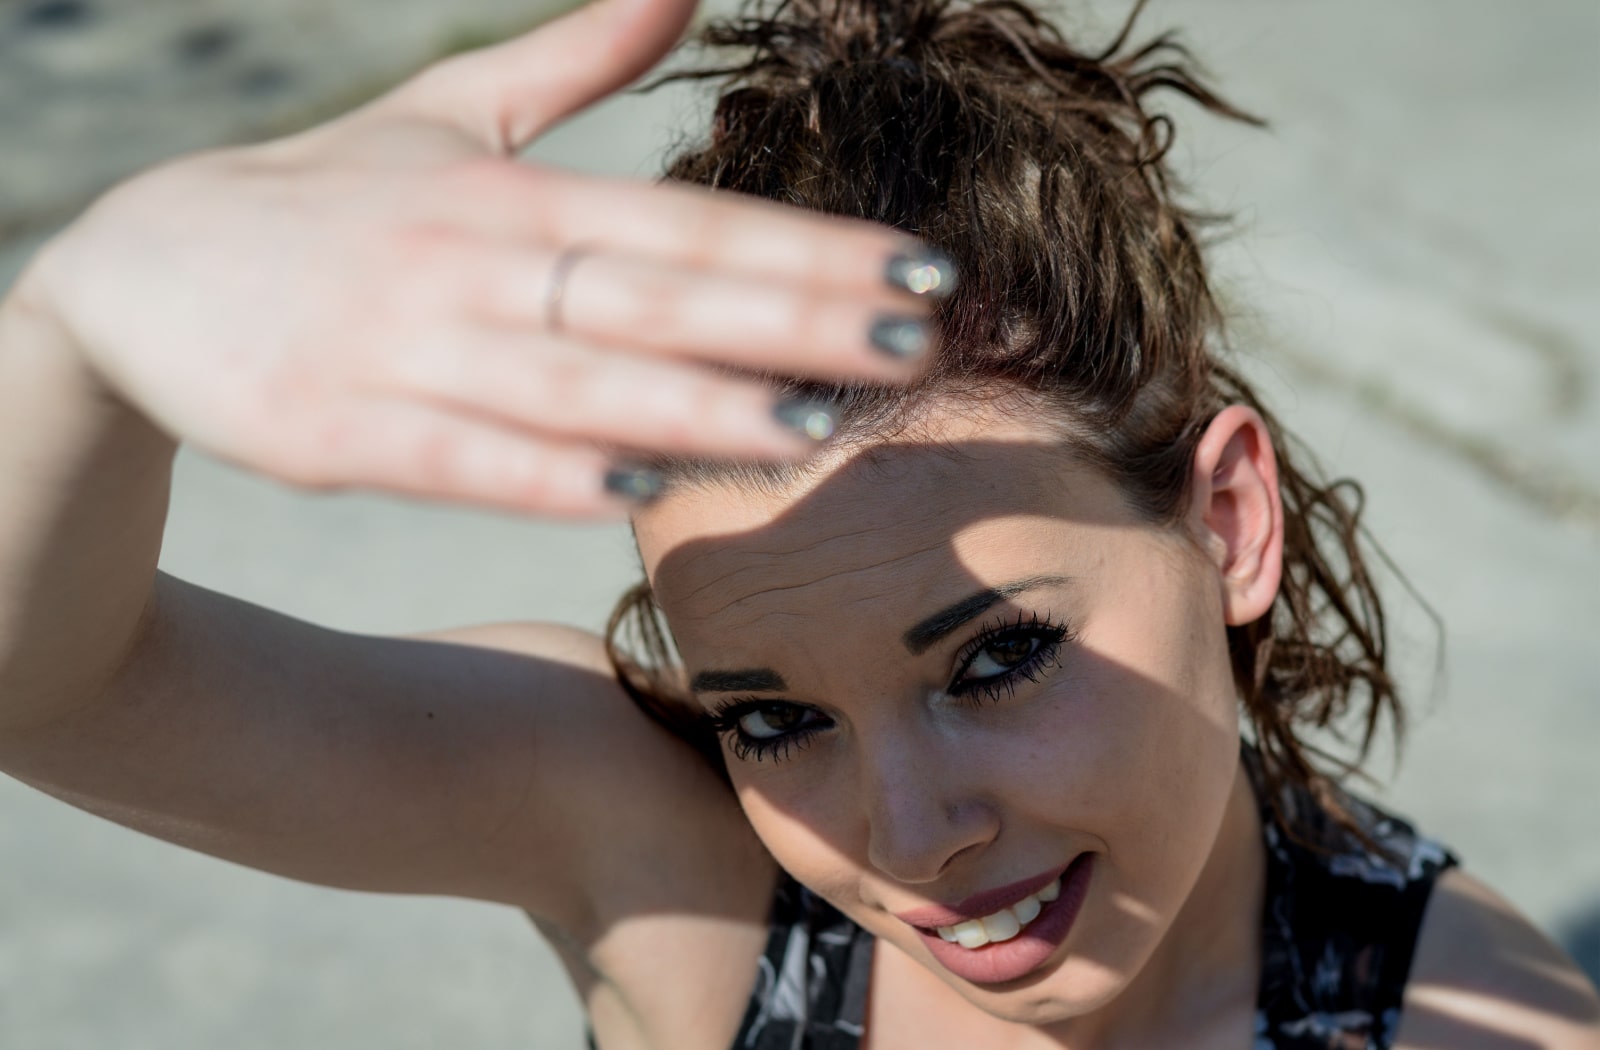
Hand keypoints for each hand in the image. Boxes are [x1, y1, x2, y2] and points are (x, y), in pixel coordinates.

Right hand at [19, 0, 949, 515]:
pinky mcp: (334, 432)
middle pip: (658, 293)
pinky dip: (541, 476)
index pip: (688, 222)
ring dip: (696, 404)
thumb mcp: (444, 116)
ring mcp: (402, 347)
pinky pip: (457, 458)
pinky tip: (633, 493)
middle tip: (916, 338)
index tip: (917, 270)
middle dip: (794, 317)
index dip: (808, 248)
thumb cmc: (324, 200)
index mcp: (508, 192)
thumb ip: (572, 60)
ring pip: (574, 383)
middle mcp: (470, 263)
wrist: (133, 275)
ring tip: (814, 423)